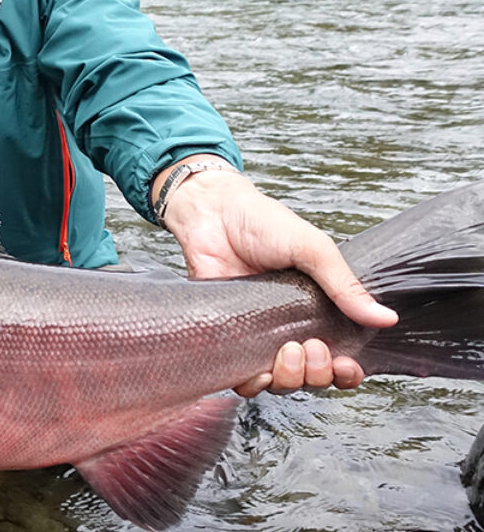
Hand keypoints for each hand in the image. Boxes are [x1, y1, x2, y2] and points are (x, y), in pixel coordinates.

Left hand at [155, 155, 397, 396]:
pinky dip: (252, 385)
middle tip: (311, 346)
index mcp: (319, 311)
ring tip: (286, 349)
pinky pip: (241, 379)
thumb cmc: (262, 224)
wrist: (213, 214)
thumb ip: (345, 286)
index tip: (344, 364)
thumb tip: (386, 318)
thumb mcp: (312, 250)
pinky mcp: (228, 338)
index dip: (346, 373)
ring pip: (280, 383)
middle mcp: (291, 329)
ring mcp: (258, 336)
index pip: (341, 359)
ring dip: (289, 379)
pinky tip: (256, 371)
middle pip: (313, 378)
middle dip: (318, 374)